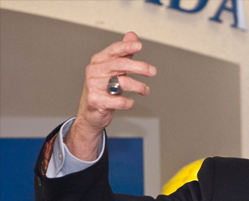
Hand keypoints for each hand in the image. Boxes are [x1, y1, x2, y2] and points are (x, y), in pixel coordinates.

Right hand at [66, 32, 156, 160]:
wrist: (90, 113)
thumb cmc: (103, 89)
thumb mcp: (113, 70)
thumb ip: (124, 54)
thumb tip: (133, 35)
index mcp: (99, 61)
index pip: (114, 50)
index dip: (127, 46)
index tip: (140, 46)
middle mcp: (94, 71)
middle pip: (121, 64)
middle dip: (140, 67)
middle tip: (153, 71)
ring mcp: (94, 86)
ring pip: (122, 83)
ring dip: (139, 86)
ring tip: (145, 90)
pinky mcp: (96, 101)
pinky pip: (118, 101)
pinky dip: (128, 103)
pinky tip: (130, 103)